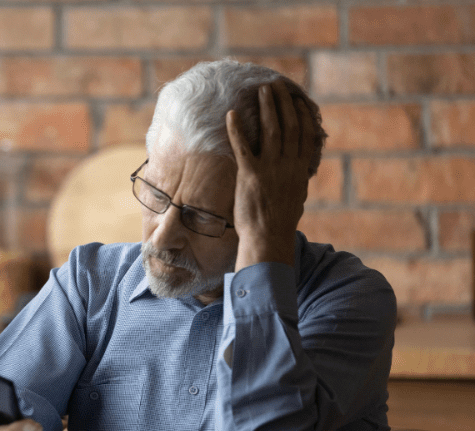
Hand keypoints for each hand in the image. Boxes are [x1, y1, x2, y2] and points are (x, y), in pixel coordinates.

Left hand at [226, 79, 314, 268]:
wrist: (268, 239)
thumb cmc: (279, 222)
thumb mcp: (296, 196)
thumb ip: (296, 177)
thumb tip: (299, 167)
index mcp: (300, 170)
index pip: (306, 135)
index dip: (303, 115)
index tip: (298, 100)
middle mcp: (288, 165)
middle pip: (289, 126)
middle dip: (283, 103)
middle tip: (276, 86)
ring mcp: (270, 169)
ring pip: (271, 130)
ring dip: (267, 108)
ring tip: (262, 91)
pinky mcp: (250, 175)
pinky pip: (243, 146)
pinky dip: (237, 129)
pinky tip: (230, 115)